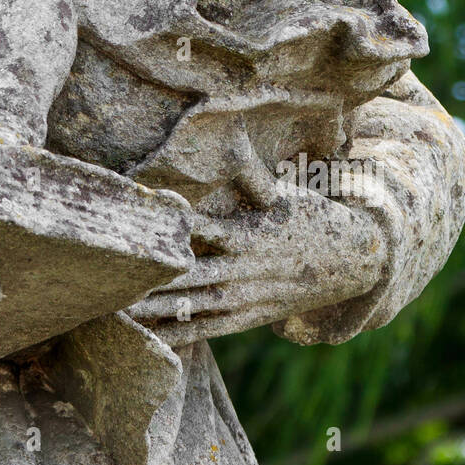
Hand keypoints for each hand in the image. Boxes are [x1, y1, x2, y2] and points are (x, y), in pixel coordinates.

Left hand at [128, 184, 387, 346]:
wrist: (353, 263)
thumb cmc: (309, 219)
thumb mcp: (282, 193)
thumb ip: (249, 171)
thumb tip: (233, 129)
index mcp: (248, 235)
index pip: (201, 231)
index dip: (170, 229)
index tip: (139, 225)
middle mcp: (244, 270)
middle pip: (189, 276)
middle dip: (152, 279)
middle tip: (112, 278)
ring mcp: (245, 298)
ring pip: (193, 307)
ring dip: (155, 310)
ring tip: (117, 309)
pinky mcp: (247, 318)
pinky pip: (207, 329)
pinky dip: (177, 333)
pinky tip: (147, 336)